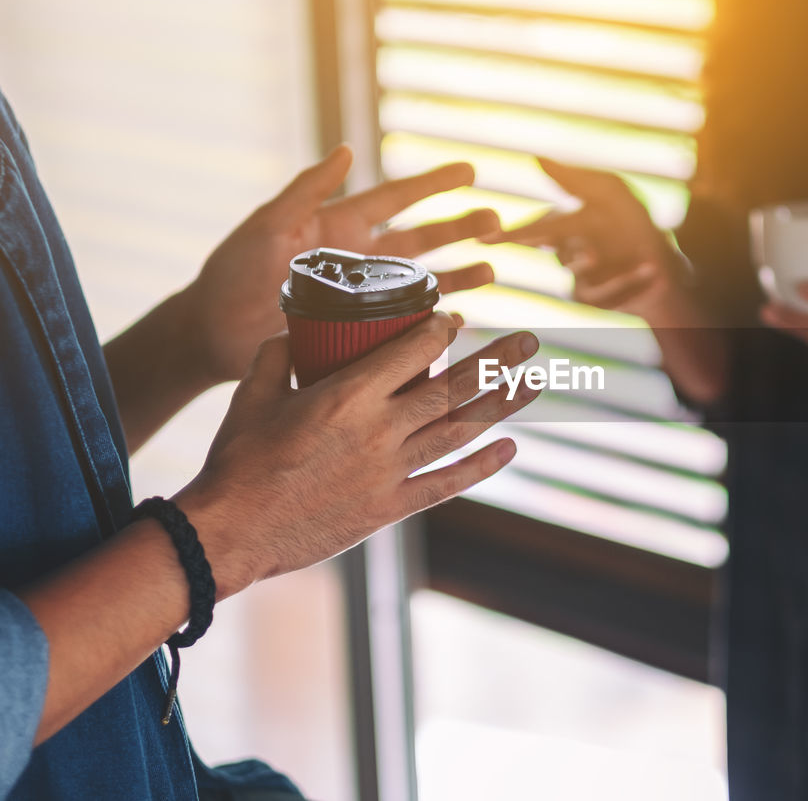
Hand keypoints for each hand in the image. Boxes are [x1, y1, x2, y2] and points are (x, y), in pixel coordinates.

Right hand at [174, 314, 540, 596]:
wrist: (231, 532)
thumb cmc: (237, 460)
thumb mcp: (251, 394)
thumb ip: (276, 355)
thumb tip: (293, 329)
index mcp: (347, 395)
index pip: (412, 351)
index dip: (441, 330)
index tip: (455, 319)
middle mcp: (379, 430)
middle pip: (453, 388)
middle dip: (496, 361)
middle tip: (530, 340)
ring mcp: (389, 471)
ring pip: (460, 431)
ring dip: (502, 407)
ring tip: (534, 384)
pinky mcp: (389, 508)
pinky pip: (445, 484)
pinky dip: (481, 467)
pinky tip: (510, 450)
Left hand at [183, 146, 499, 382]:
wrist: (211, 330)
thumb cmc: (232, 273)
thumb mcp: (268, 224)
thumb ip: (307, 190)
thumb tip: (347, 149)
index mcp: (340, 227)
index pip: (396, 199)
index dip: (433, 184)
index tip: (470, 171)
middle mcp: (360, 260)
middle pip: (423, 240)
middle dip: (461, 229)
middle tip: (497, 223)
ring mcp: (363, 297)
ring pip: (424, 282)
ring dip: (459, 276)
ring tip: (492, 271)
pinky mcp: (360, 330)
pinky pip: (407, 326)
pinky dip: (434, 323)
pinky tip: (458, 322)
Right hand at [481, 158, 682, 320]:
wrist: (668, 264)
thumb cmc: (635, 223)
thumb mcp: (611, 192)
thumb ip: (574, 178)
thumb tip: (535, 158)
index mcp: (566, 225)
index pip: (535, 230)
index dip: (510, 234)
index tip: (486, 237)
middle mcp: (568, 254)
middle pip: (563, 254)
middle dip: (577, 253)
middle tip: (594, 253)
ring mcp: (579, 280)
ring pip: (585, 278)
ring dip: (613, 268)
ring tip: (641, 261)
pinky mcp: (596, 301)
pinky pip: (608, 295)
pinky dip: (633, 282)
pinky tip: (655, 273)